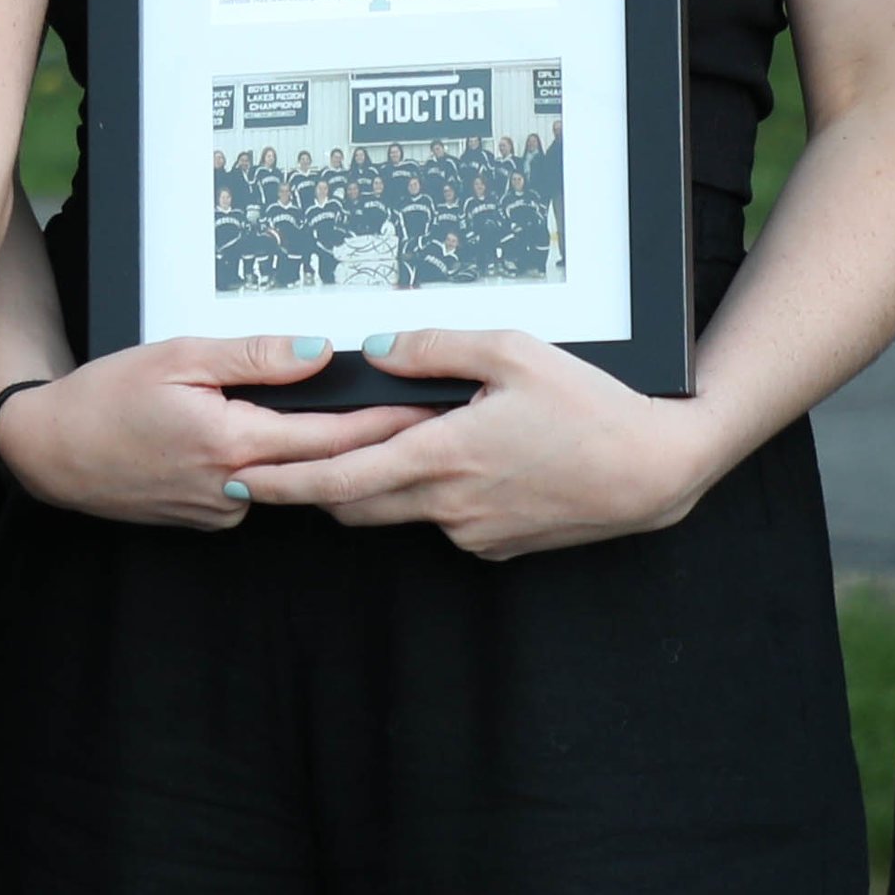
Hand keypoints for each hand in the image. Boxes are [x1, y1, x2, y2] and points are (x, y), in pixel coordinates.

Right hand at [0, 334, 426, 532]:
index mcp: (231, 441)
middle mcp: (233, 487)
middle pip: (323, 465)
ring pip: (289, 480)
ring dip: (316, 455)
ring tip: (353, 422)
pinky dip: (268, 465)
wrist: (50, 451)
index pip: (329, 436)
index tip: (425, 410)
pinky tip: (256, 439)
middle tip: (421, 417)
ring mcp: (221, 510)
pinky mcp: (209, 519)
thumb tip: (317, 352)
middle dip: (374, 443)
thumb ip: (254, 357)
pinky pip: (256, 490)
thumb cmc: (105, 398)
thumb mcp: (180, 357)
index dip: (383, 423)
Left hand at [236, 328, 727, 558]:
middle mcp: (447, 505)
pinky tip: (475, 463)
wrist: (651, 470)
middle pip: (356, 505)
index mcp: (440, 456)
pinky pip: (448, 521)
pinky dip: (438, 496)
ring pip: (403, 512)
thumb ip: (435, 347)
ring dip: (386, 485)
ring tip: (407, 444)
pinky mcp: (498, 547)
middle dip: (320, 486)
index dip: (284, 481)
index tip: (242, 478)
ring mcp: (473, 532)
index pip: (338, 476)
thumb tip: (376, 350)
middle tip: (293, 461)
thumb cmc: (588, 405)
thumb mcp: (512, 351)